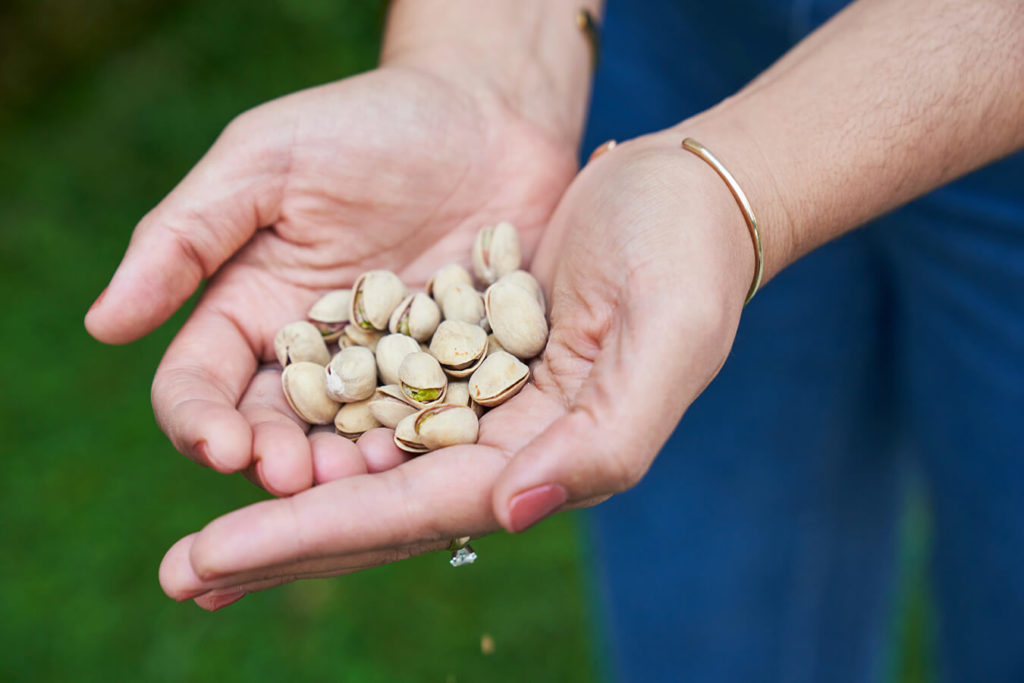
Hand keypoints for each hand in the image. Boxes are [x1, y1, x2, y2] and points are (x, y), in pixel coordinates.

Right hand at [84, 66, 576, 494]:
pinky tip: (434, 451)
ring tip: (362, 476)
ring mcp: (387, 372)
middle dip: (276, 463)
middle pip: (275, 430)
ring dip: (349, 471)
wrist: (486, 118)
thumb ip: (186, 237)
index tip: (221, 444)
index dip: (200, 421)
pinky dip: (428, 442)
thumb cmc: (367, 126)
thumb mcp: (266, 161)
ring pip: (353, 441)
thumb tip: (103, 324)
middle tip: (293, 478)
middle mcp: (314, 355)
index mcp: (249, 311)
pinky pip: (436, 421)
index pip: (201, 384)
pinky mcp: (455, 375)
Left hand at [157, 129, 758, 609]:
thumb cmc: (686, 254)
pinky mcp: (459, 352)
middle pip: (377, 507)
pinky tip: (261, 439)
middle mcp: (505, 444)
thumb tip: (507, 512)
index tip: (217, 554)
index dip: (315, 534)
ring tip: (205, 543)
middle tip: (184, 577)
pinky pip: (376, 400)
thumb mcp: (668, 337)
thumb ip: (603, 439)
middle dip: (280, 542)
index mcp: (548, 454)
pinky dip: (317, 426)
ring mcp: (479, 402)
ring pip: (366, 465)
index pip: (416, 509)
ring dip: (285, 500)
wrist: (682, 188)